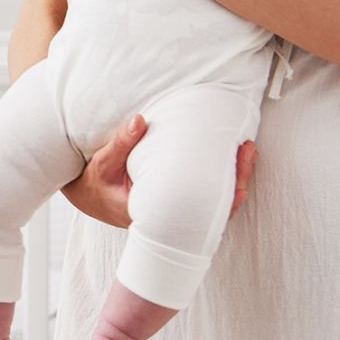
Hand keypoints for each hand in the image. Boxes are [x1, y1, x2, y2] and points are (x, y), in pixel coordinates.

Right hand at [61, 115, 258, 227]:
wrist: (90, 195)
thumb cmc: (97, 184)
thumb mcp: (103, 165)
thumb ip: (120, 144)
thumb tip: (139, 120)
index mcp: (153, 217)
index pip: (198, 218)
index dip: (222, 203)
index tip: (239, 185)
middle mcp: (169, 219)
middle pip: (214, 209)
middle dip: (236, 180)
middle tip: (249, 150)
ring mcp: (175, 210)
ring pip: (213, 201)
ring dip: (232, 176)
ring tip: (248, 149)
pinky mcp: (177, 198)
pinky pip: (205, 192)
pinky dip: (221, 175)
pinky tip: (231, 155)